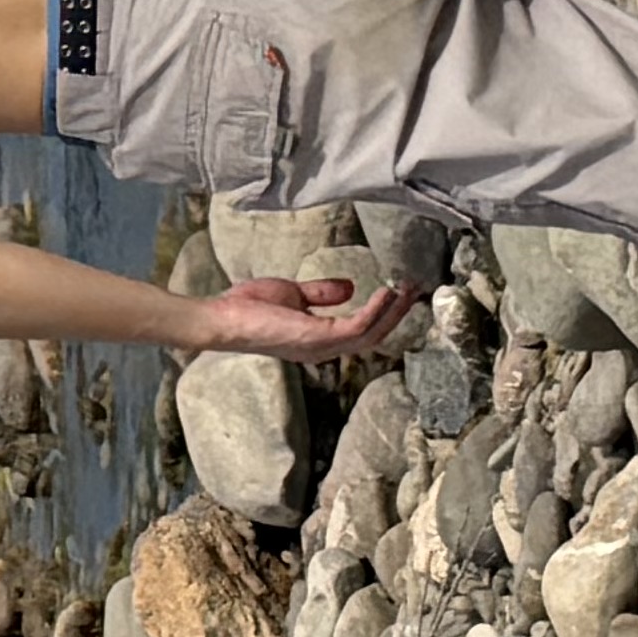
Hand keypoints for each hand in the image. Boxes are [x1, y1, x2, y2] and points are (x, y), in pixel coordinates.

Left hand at [196, 273, 415, 362]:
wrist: (221, 318)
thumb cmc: (247, 308)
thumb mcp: (293, 294)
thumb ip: (322, 293)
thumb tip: (352, 287)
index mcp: (319, 340)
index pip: (361, 332)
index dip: (384, 313)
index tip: (401, 289)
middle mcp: (324, 349)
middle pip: (373, 336)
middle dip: (397, 313)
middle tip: (417, 289)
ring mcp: (321, 346)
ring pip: (371, 334)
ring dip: (393, 311)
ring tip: (409, 287)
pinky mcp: (316, 338)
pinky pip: (357, 328)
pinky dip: (375, 311)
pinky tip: (387, 292)